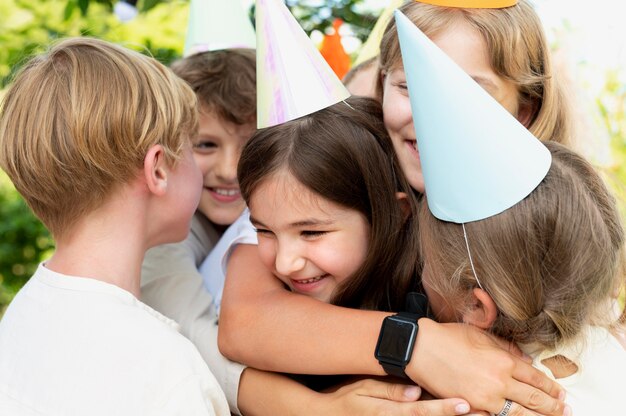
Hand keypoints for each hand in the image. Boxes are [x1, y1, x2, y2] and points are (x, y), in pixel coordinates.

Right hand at [314, 378, 470, 415]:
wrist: (326, 415)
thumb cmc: (344, 399)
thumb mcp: (362, 389)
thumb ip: (389, 390)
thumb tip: (415, 391)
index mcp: (391, 412)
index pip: (423, 411)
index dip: (445, 408)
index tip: (465, 404)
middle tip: (484, 414)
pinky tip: (454, 415)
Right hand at [408, 320, 568, 415]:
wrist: (420, 348)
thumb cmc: (447, 337)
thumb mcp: (481, 335)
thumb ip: (506, 348)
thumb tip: (525, 360)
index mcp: (503, 361)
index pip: (536, 377)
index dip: (551, 387)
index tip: (560, 393)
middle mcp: (499, 381)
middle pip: (535, 399)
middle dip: (553, 407)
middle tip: (565, 410)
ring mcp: (485, 398)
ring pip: (520, 414)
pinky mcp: (471, 407)